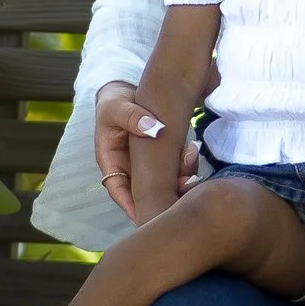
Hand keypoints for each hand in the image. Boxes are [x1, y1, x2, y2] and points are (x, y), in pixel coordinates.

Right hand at [95, 80, 197, 220]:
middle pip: (145, 190)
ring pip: (163, 180)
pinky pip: (174, 165)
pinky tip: (193, 155)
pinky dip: (185, 164)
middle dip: (164, 195)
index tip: (146, 214)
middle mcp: (130, 168)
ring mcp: (148, 163)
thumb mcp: (116, 107)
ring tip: (191, 174)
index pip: (118, 190)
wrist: (130, 91)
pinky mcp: (163, 155)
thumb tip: (152, 127)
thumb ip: (130, 116)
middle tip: (181, 190)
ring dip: (179, 179)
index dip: (131, 205)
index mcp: (112, 161)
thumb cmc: (115, 102)